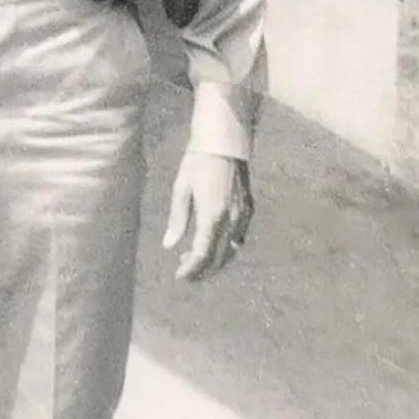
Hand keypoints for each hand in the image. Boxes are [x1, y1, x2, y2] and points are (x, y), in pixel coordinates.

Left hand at [162, 151, 253, 282]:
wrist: (224, 142)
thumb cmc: (197, 162)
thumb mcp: (182, 188)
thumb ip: (177, 219)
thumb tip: (169, 245)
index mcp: (213, 216)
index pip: (202, 255)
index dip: (191, 270)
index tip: (179, 277)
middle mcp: (232, 220)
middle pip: (219, 258)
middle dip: (202, 270)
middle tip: (185, 272)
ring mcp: (244, 216)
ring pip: (231, 251)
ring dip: (214, 260)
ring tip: (195, 257)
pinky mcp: (249, 209)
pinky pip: (240, 238)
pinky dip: (226, 247)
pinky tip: (213, 242)